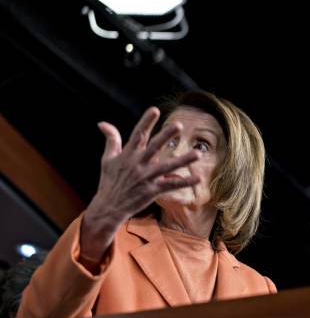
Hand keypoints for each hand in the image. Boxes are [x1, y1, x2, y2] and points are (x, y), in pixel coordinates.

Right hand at [80, 107, 201, 262]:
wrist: (108, 207)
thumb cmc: (109, 181)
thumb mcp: (107, 159)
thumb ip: (111, 140)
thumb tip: (102, 123)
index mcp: (128, 155)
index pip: (138, 135)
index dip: (146, 122)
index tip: (155, 110)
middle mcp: (137, 164)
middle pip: (154, 147)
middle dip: (166, 136)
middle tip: (179, 125)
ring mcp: (145, 178)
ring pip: (167, 167)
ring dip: (183, 160)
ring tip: (198, 154)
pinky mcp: (151, 191)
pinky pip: (171, 185)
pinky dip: (184, 183)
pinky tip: (197, 178)